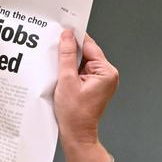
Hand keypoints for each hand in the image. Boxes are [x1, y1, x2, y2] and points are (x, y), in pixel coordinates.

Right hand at [54, 30, 117, 153]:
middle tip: (54, 43)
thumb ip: (66, 56)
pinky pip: (82, 71)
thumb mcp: (67, 80)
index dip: (74, 37)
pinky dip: (71, 69)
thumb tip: (67, 36)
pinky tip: (60, 70)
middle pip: (86, 53)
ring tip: (54, 59)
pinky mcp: (94, 86)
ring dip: (69, 60)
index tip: (62, 28)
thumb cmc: (74, 113)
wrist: (77, 134)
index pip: (89, 46)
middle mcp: (107, 75)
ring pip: (82, 61)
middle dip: (70, 49)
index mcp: (106, 72)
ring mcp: (101, 81)